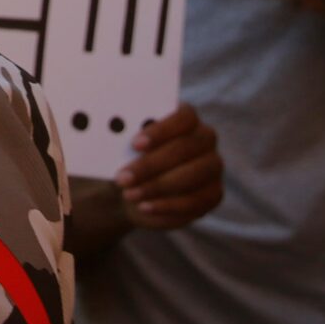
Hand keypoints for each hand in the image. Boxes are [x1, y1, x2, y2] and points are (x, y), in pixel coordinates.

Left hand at [112, 102, 223, 230]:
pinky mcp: (213, 194)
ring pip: (191, 176)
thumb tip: (111, 132)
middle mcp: (204, 138)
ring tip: (129, 194)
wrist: (131, 188)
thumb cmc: (127, 158)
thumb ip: (124, 137)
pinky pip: (194, 201)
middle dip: (151, 165)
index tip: (135, 144)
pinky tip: (144, 206)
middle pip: (185, 148)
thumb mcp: (120, 145)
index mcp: (186, 117)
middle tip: (123, 177)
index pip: (184, 117)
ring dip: (157, 187)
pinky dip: (166, 206)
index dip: (161, 130)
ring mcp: (212, 167)